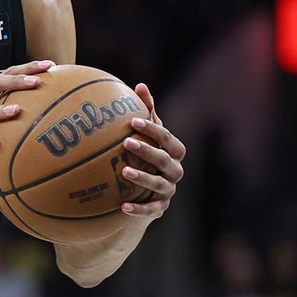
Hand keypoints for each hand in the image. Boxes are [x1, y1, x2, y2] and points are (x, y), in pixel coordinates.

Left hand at [118, 83, 185, 219]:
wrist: (146, 191)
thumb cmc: (146, 154)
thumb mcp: (146, 134)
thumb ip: (146, 112)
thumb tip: (140, 86)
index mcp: (174, 152)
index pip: (167, 138)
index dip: (153, 129)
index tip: (133, 120)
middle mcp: (175, 171)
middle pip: (165, 160)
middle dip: (147, 150)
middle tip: (126, 142)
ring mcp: (169, 190)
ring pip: (159, 185)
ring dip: (142, 178)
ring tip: (123, 171)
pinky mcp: (160, 208)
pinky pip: (151, 210)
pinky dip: (139, 209)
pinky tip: (122, 207)